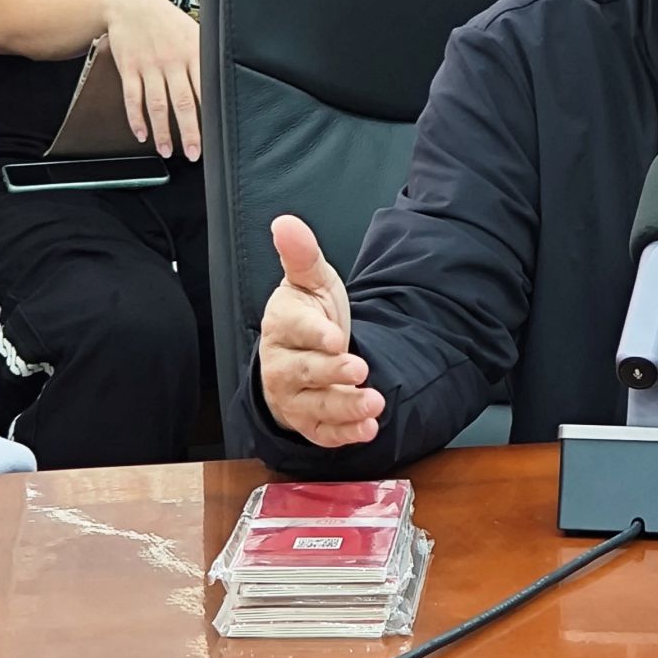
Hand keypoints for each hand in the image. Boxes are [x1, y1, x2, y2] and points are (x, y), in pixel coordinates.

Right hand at [101, 0, 201, 160]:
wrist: (132, 5)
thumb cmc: (168, 22)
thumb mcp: (195, 33)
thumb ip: (207, 58)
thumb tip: (225, 84)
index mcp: (194, 54)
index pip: (206, 89)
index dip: (212, 114)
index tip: (217, 135)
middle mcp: (173, 62)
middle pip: (183, 102)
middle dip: (189, 131)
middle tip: (193, 153)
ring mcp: (149, 66)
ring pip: (157, 104)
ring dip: (162, 131)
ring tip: (166, 151)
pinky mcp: (129, 68)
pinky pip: (132, 97)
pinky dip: (136, 118)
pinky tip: (142, 134)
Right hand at [259, 215, 383, 446]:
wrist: (302, 351)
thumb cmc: (308, 313)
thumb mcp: (310, 280)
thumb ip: (302, 254)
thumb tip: (286, 222)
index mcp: (282, 325)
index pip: (295, 329)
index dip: (315, 334)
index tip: (336, 337)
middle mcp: (282, 364)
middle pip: (305, 371)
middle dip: (332, 373)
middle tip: (359, 369)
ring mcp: (293, 395)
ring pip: (316, 406)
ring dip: (345, 407)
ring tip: (375, 404)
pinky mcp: (307, 419)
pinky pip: (322, 432)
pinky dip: (344, 435)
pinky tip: (368, 430)